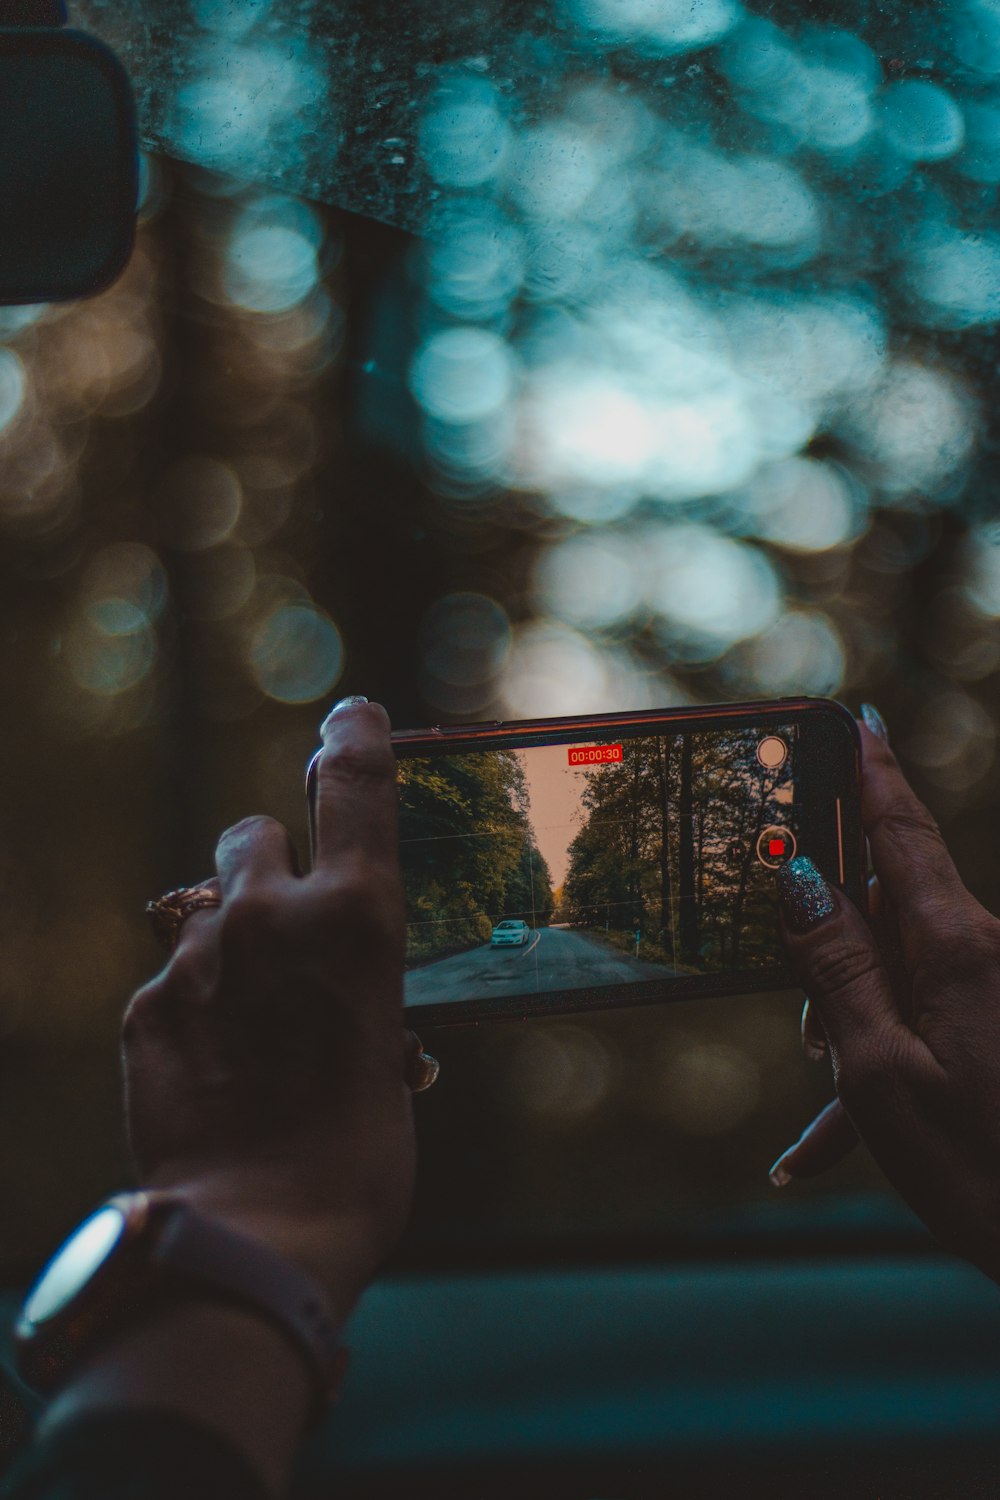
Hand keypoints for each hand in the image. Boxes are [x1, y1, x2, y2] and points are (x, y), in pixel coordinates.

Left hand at [122, 698, 417, 1322]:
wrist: (259, 1233)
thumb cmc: (356, 1153)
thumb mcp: (386, 1043)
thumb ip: (349, 978)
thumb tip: (327, 972)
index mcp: (357, 917)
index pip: (355, 786)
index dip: (355, 740)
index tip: (351, 718)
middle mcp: (272, 916)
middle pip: (255, 835)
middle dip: (266, 866)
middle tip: (280, 925)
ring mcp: (201, 957)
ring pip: (208, 909)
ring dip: (228, 942)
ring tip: (247, 1020)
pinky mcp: (148, 1005)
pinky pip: (175, 977)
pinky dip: (194, 1004)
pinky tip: (212, 1067)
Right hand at [771, 713, 999, 1281]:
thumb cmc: (986, 1170)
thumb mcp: (881, 1070)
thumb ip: (838, 967)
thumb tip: (803, 879)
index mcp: (958, 948)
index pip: (904, 830)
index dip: (872, 772)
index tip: (856, 718)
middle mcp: (985, 955)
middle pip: (891, 913)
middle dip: (838, 958)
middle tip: (812, 1041)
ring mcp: (997, 992)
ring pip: (905, 980)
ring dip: (859, 1031)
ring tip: (834, 1122)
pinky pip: (932, 1027)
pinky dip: (884, 1075)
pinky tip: (827, 1153)